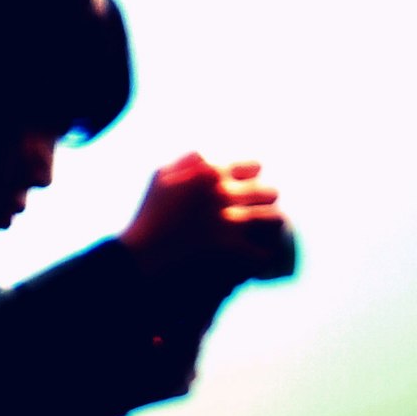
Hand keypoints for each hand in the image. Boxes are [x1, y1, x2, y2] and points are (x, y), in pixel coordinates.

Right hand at [119, 153, 296, 292]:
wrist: (141, 257)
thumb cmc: (149, 217)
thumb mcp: (161, 178)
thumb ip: (187, 161)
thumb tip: (210, 156)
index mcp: (209, 172)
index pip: (256, 168)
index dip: (254, 182)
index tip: (250, 193)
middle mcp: (222, 192)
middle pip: (270, 193)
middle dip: (266, 204)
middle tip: (260, 215)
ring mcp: (229, 221)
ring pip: (275, 219)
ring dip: (272, 229)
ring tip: (267, 237)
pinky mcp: (232, 250)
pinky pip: (265, 252)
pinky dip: (263, 257)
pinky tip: (257, 259)